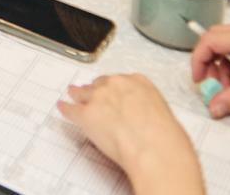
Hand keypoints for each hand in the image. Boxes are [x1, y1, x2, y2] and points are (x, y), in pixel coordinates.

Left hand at [57, 75, 203, 193]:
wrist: (154, 149)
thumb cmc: (166, 138)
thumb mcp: (166, 115)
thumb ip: (151, 111)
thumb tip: (150, 121)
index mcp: (139, 82)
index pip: (121, 81)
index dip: (115, 89)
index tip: (113, 92)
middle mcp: (116, 85)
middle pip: (100, 84)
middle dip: (97, 91)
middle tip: (95, 97)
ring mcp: (99, 98)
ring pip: (83, 93)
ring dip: (79, 96)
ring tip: (74, 95)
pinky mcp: (85, 114)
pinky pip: (70, 109)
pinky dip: (66, 109)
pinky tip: (63, 108)